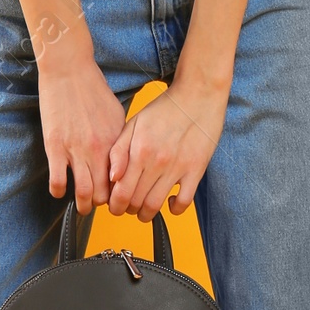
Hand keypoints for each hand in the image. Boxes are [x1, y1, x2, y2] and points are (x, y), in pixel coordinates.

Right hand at [38, 50, 128, 214]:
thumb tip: (124, 159)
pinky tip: (60, 190)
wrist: (69, 70)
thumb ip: (120, 139)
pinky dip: (59, 191)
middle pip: (105, 193)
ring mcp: (76, 150)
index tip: (118, 199)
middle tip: (101, 207)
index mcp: (116, 142)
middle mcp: (99, 150)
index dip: (121, 195)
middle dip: (104, 205)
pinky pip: (58, 181)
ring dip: (83, 205)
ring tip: (82, 208)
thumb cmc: (93, 89)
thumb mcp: (116, 115)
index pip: (123, 181)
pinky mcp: (55, 147)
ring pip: (84, 192)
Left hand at [108, 77, 226, 221]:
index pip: (120, 193)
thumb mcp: (134, 123)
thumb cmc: (165, 109)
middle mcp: (157, 162)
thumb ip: (119, 151)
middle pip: (136, 202)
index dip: (114, 205)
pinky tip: (170, 202)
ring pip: (156, 206)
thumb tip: (112, 178)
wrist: (198, 95)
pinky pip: (184, 202)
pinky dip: (174, 209)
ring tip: (144, 209)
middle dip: (127, 210)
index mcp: (139, 151)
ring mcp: (178, 168)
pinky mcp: (196, 170)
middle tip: (127, 207)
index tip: (115, 205)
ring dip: (146, 214)